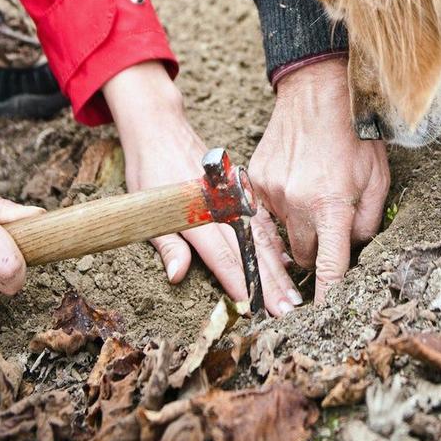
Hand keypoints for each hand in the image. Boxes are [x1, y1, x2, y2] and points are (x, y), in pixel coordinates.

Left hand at [104, 61, 297, 315]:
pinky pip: (260, 221)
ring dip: (278, 268)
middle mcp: (221, 207)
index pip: (225, 257)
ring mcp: (232, 198)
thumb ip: (167, 244)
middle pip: (250, 252)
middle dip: (271, 284)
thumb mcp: (146, 208)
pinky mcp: (236, 191)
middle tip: (290, 311)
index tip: (260, 308)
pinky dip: (275, 243)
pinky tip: (287, 261)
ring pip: (261, 238)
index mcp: (198, 215)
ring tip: (294, 294)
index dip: (242, 285)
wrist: (159, 129)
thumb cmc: (148, 169)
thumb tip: (177, 276)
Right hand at [250, 57, 389, 302]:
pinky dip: (281, 208)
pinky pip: (266, 212)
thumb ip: (366, 224)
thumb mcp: (377, 180)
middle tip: (329, 225)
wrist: (317, 91)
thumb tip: (351, 250)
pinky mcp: (255, 180)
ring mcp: (271, 191)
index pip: (328, 266)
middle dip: (317, 250)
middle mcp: (296, 202)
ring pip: (283, 235)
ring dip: (297, 228)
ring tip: (312, 195)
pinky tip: (295, 185)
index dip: (326, 296)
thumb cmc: (354, 135)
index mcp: (331, 205)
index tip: (321, 318)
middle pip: (303, 256)